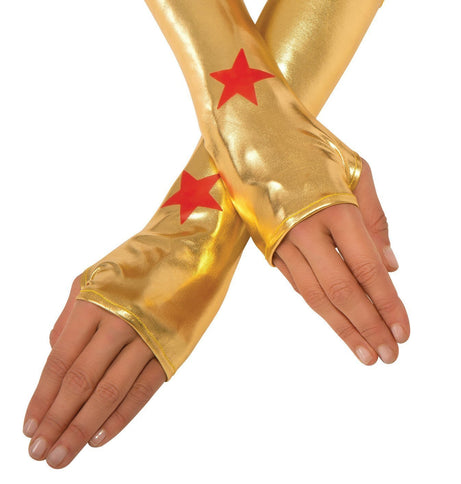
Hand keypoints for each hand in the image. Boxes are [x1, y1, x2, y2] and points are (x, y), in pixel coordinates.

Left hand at [23, 277, 165, 468]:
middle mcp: (119, 322)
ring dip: (83, 429)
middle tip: (39, 453)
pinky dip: (121, 417)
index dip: (42, 397)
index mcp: (94, 303)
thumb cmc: (137, 261)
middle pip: (81, 382)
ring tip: (62, 456)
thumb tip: (54, 353)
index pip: (60, 361)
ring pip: (110, 392)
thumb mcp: (94, 276)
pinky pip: (143, 390)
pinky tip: (99, 438)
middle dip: (57, 422)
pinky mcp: (171, 348)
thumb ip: (70, 316)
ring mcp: (147, 337)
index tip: (29, 427)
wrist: (191, 246)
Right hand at [273, 158, 408, 364]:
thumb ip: (376, 219)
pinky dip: (319, 307)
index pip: (367, 269)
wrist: (254, 133)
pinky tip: (337, 323)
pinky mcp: (267, 245)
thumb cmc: (311, 146)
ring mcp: (282, 240)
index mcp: (335, 208)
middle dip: (368, 326)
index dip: (387, 303)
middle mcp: (306, 229)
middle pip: (341, 291)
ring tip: (366, 353)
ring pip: (315, 296)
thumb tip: (391, 267)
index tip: (403, 330)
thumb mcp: (356, 169)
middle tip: (389, 355)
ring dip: (342, 328)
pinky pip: (297, 284)